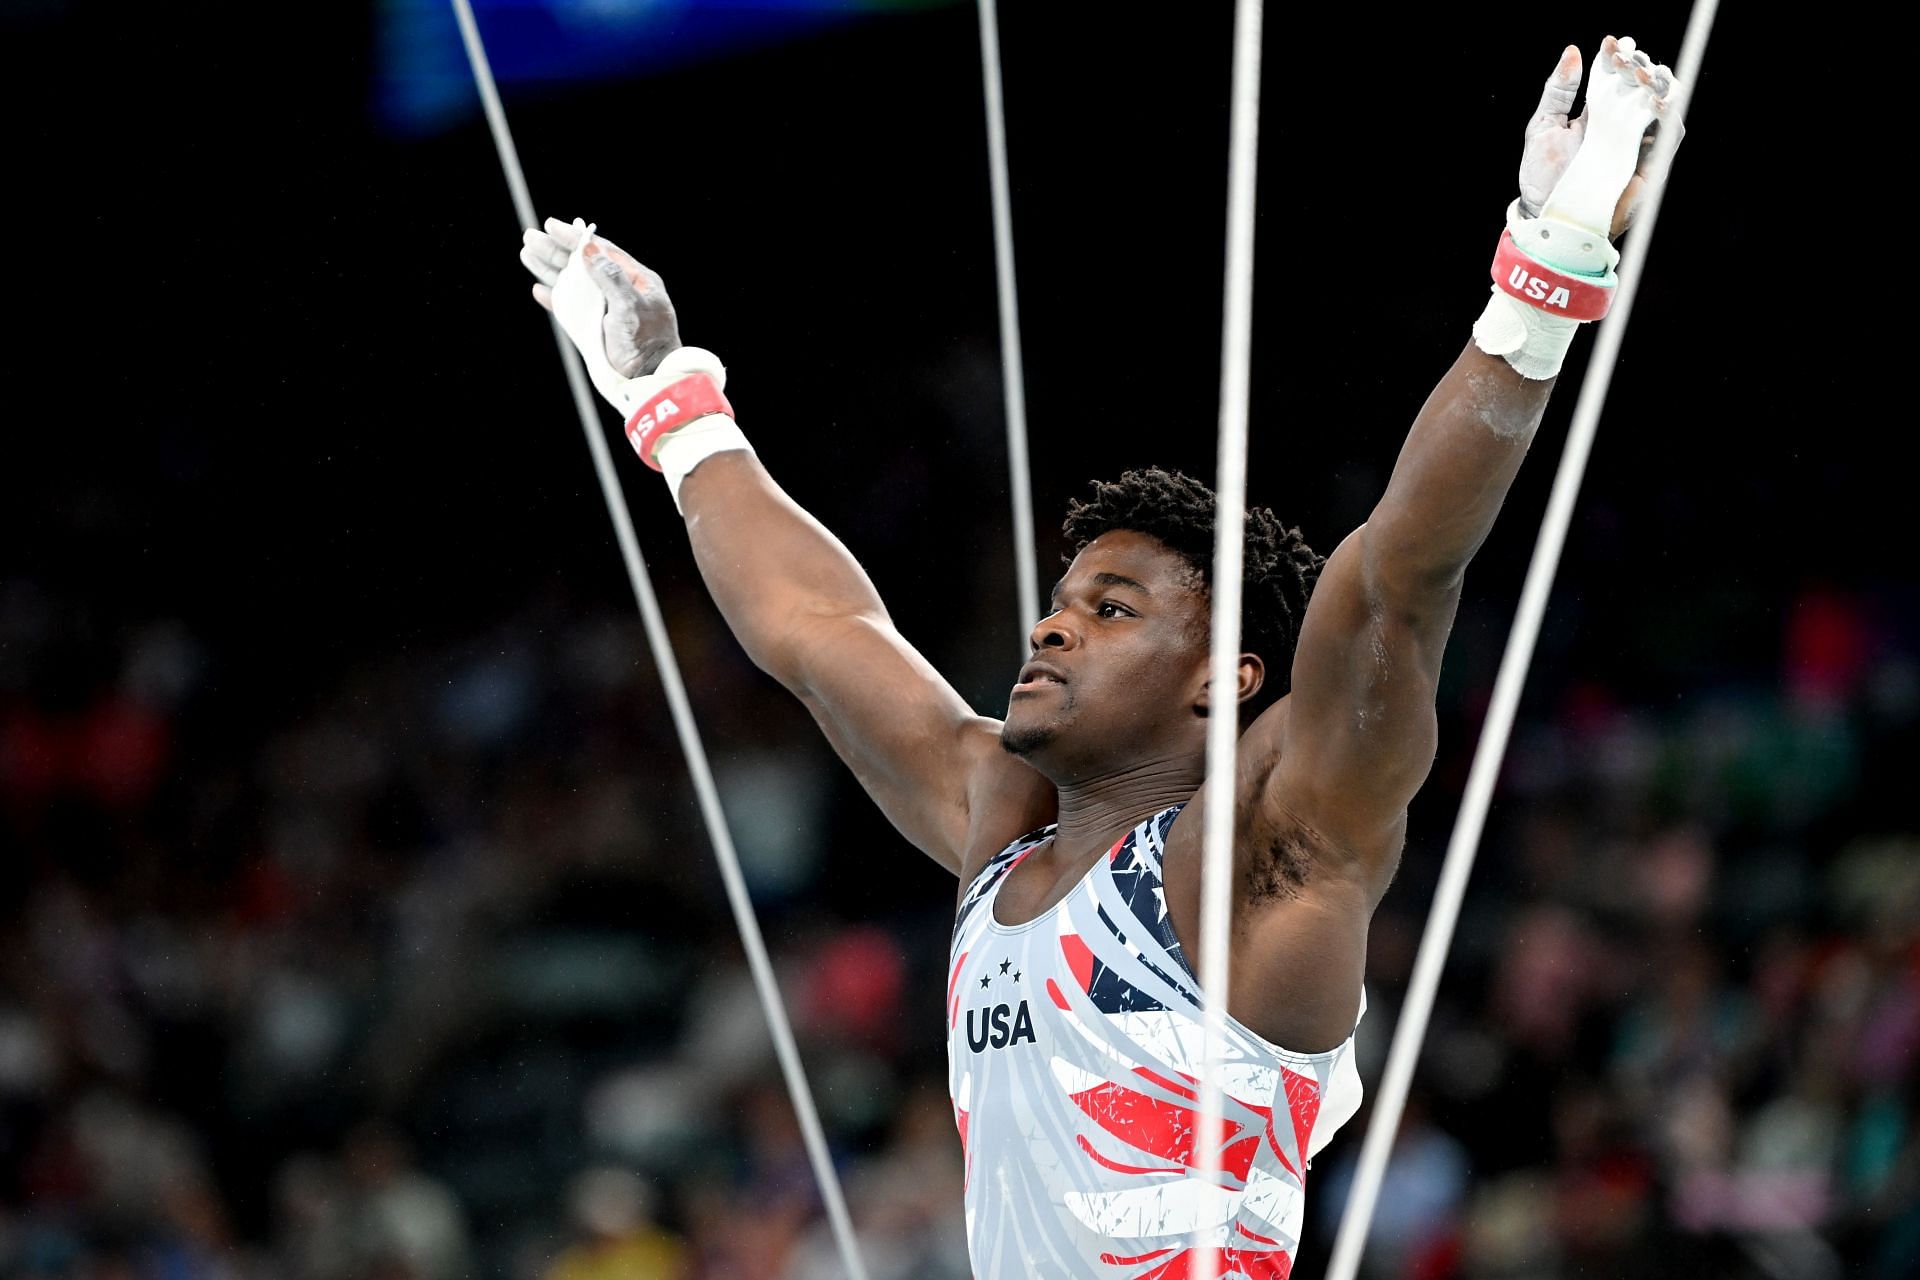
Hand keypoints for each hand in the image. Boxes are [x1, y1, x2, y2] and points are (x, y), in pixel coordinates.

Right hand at [519, 219, 680, 376]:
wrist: (649, 379)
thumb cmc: (648, 342)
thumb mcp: (631, 307)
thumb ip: (611, 278)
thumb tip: (588, 249)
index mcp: (634, 280)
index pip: (600, 251)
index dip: (576, 238)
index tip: (552, 225)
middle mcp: (618, 291)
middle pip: (582, 264)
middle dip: (555, 250)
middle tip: (529, 236)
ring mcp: (604, 309)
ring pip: (572, 284)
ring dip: (549, 269)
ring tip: (527, 253)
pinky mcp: (592, 328)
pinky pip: (570, 308)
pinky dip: (554, 298)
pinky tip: (538, 289)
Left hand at [1518, 37, 1683, 237]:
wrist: (1547, 217)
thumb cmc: (1542, 177)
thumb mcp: (1544, 127)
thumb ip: (1558, 91)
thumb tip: (1573, 52)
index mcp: (1599, 114)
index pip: (1617, 79)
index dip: (1618, 59)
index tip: (1611, 44)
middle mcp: (1623, 126)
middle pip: (1642, 88)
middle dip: (1638, 67)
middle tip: (1626, 57)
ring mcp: (1639, 144)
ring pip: (1663, 105)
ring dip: (1657, 84)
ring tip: (1643, 72)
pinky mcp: (1652, 164)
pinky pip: (1671, 134)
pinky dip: (1670, 114)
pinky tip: (1658, 100)